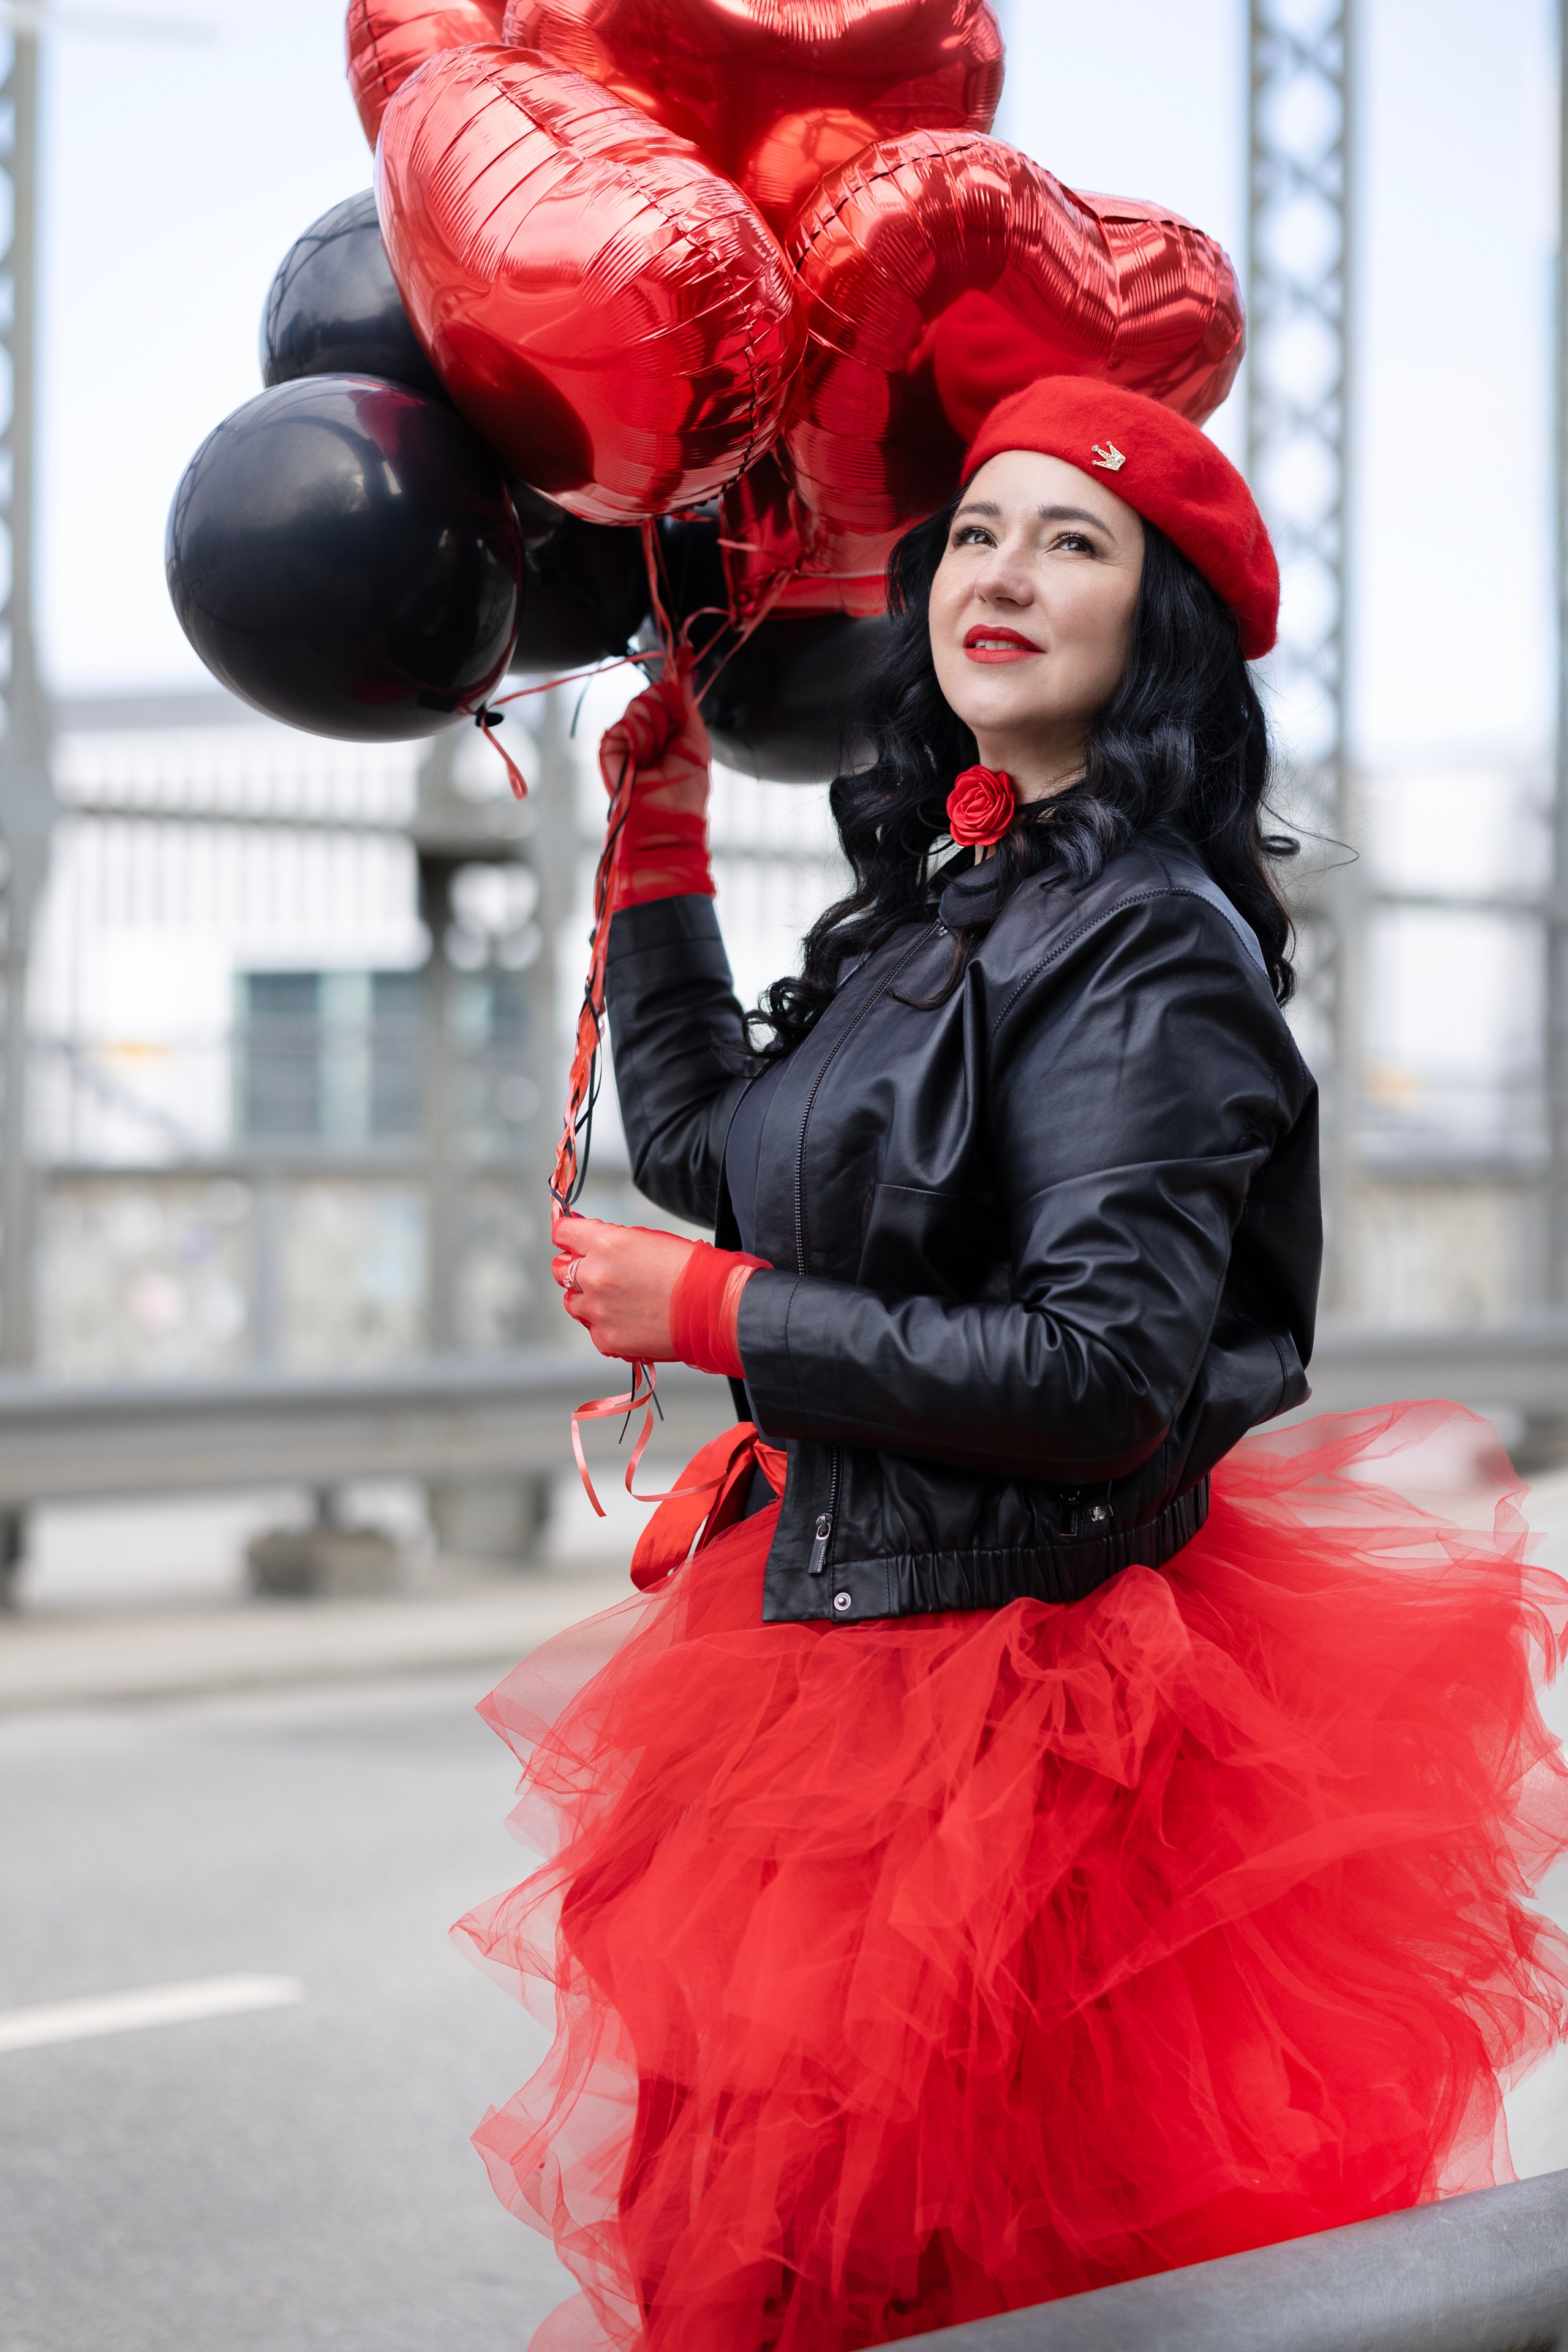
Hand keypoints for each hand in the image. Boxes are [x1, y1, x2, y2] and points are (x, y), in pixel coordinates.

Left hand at [551, 1210, 694, 1361]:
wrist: (714, 1309)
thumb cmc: (691, 1270)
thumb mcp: (648, 1240)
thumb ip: (613, 1242)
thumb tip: (592, 1245)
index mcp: (606, 1244)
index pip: (562, 1233)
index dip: (567, 1235)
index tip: (572, 1239)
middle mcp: (594, 1276)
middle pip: (561, 1270)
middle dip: (575, 1267)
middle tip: (596, 1270)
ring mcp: (598, 1311)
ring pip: (572, 1302)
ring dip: (587, 1298)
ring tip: (617, 1300)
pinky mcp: (607, 1338)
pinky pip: (592, 1329)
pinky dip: (604, 1324)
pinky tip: (629, 1319)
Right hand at [598, 663, 714, 911]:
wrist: (663, 825)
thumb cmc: (685, 795)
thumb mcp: (695, 742)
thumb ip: (688, 704)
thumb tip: (687, 667)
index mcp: (668, 731)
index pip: (667, 693)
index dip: (675, 674)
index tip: (684, 651)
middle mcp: (646, 732)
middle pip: (654, 693)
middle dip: (668, 713)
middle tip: (669, 743)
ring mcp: (626, 739)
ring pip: (640, 706)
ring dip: (656, 731)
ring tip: (656, 760)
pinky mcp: (610, 747)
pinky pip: (625, 723)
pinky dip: (638, 740)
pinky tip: (641, 761)